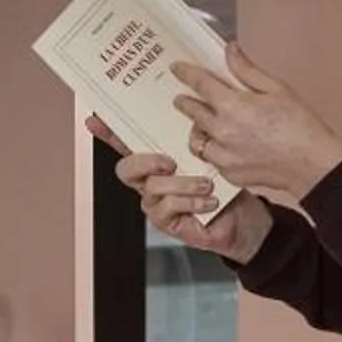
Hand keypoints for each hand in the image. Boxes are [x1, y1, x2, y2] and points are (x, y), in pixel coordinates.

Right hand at [89, 116, 273, 263]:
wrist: (247, 220)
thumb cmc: (227, 185)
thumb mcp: (214, 156)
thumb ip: (198, 138)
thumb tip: (193, 117)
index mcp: (157, 160)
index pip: (126, 144)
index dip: (108, 133)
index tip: (94, 119)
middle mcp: (150, 182)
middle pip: (126, 169)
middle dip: (145, 162)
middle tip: (169, 161)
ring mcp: (156, 203)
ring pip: (152, 188)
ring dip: (182, 184)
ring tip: (206, 184)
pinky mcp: (167, 223)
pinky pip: (167, 208)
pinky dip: (191, 202)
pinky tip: (210, 201)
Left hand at [169, 43, 341, 206]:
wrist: (313, 165)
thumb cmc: (301, 126)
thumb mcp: (277, 89)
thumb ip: (247, 70)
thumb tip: (230, 50)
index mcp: (233, 106)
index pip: (199, 84)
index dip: (186, 74)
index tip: (177, 68)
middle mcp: (222, 131)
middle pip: (191, 112)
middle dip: (185, 102)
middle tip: (182, 99)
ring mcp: (223, 155)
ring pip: (197, 139)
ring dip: (198, 129)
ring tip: (204, 125)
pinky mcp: (229, 173)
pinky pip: (211, 158)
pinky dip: (213, 150)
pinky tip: (224, 145)